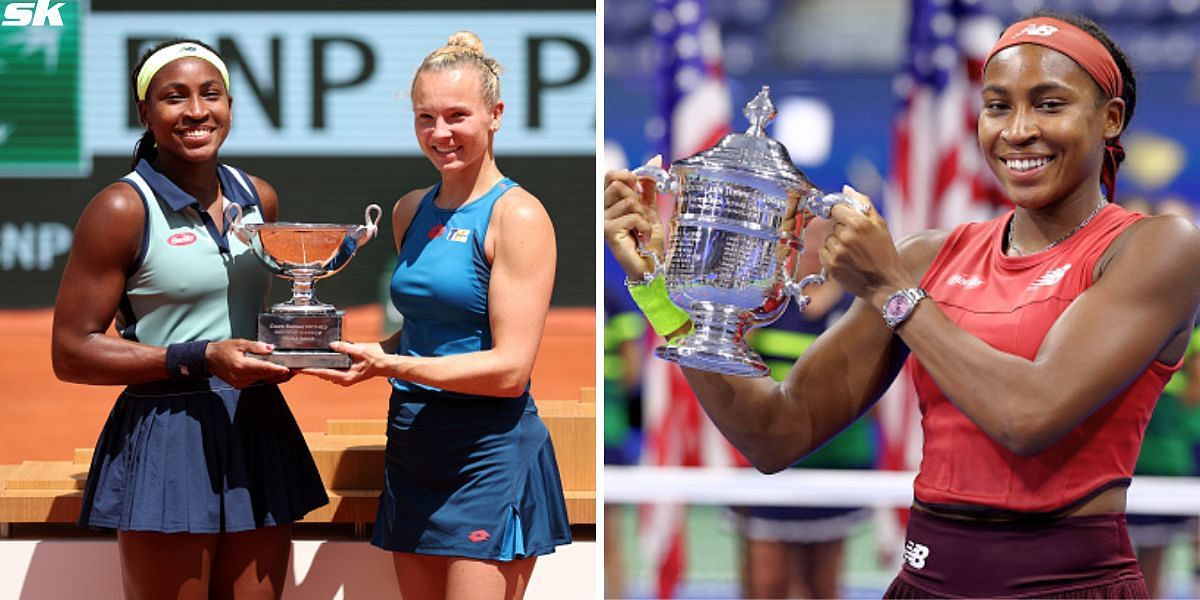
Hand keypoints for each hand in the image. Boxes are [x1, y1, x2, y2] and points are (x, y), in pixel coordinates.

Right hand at [205, 339, 292, 388]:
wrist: (209, 359)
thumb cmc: (223, 350)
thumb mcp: (239, 343)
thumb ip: (255, 346)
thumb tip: (269, 348)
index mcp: (240, 366)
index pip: (263, 368)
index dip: (276, 369)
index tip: (287, 369)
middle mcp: (241, 377)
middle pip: (265, 375)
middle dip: (280, 372)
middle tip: (294, 369)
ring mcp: (241, 383)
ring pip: (263, 379)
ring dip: (275, 375)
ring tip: (288, 371)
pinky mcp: (241, 385)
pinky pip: (258, 381)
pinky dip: (267, 377)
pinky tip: (275, 373)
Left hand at [299, 341, 387, 385]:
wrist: (385, 364)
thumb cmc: (375, 359)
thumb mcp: (360, 351)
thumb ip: (345, 347)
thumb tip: (332, 344)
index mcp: (345, 377)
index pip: (324, 373)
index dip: (311, 370)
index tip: (299, 369)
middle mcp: (343, 379)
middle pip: (322, 374)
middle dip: (311, 369)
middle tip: (297, 365)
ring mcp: (344, 378)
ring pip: (326, 373)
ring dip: (317, 367)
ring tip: (304, 363)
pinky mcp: (345, 374)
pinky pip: (332, 371)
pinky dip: (325, 366)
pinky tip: (319, 360)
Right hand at [603, 159, 666, 279]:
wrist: (650, 265)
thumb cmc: (647, 241)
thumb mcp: (650, 208)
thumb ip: (648, 185)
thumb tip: (654, 159)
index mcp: (608, 203)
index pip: (610, 175)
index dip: (628, 176)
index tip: (639, 190)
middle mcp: (601, 211)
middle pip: (617, 184)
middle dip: (637, 198)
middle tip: (642, 215)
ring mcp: (603, 221)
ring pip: (627, 200)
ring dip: (643, 215)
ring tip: (643, 229)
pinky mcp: (608, 232)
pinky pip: (632, 216)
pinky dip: (644, 226)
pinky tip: (643, 237)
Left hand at [818, 186, 911, 304]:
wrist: (886, 283)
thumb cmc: (885, 253)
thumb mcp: (880, 224)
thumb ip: (862, 203)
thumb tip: (845, 189)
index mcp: (859, 223)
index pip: (835, 208)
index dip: (839, 213)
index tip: (844, 218)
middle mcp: (846, 236)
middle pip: (833, 225)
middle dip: (842, 230)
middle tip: (857, 242)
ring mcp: (837, 252)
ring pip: (828, 238)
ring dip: (837, 243)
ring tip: (853, 252)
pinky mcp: (831, 265)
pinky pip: (823, 252)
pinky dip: (831, 254)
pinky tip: (846, 260)